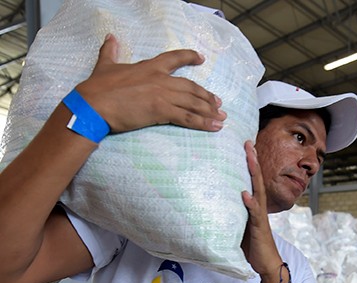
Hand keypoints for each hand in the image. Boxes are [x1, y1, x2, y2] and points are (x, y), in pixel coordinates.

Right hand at [74, 34, 225, 132]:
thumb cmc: (97, 88)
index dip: (189, 57)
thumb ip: (110, 51)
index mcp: (149, 67)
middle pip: (191, 87)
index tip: (201, 58)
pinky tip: (213, 128)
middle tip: (218, 104)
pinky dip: (203, 123)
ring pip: (193, 102)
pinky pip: (187, 117)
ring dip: (209, 111)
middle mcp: (160, 79)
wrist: (93, 105)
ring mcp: (162, 95)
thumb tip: (110, 37)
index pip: (174, 59)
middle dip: (207, 96)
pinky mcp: (161, 111)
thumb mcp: (105, 65)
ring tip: (220, 118)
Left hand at [241, 141, 282, 277]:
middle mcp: (259, 207)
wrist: (267, 264)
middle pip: (257, 179)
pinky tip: (245, 194)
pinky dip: (251, 203)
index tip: (246, 145)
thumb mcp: (239, 224)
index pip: (253, 180)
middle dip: (253, 160)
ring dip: (254, 174)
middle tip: (248, 143)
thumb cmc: (252, 245)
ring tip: (250, 158)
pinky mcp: (258, 228)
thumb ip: (233, 211)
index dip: (250, 162)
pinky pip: (255, 214)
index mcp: (254, 205)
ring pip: (258, 191)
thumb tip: (217, 200)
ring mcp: (260, 217)